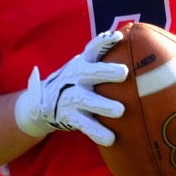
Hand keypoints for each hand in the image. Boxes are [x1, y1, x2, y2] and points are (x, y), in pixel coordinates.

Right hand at [14, 31, 128, 145]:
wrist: (42, 102)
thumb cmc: (75, 81)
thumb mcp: (83, 66)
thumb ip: (102, 58)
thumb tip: (132, 40)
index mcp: (82, 64)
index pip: (93, 48)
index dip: (105, 41)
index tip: (118, 36)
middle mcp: (76, 78)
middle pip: (91, 73)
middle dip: (107, 71)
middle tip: (124, 72)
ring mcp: (71, 98)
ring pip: (88, 101)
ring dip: (103, 105)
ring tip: (120, 111)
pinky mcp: (70, 116)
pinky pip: (85, 125)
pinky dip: (98, 132)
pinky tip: (111, 138)